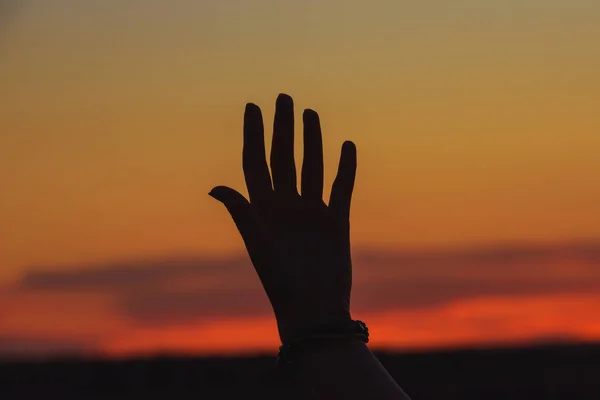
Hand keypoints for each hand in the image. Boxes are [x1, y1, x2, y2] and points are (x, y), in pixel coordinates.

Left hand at [209, 93, 356, 342]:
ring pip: (311, 166)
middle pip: (283, 157)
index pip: (256, 163)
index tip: (252, 107)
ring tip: (309, 113)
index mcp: (263, 209)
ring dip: (311, 140)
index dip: (253, 135)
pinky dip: (345, 167)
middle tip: (283, 98)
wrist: (314, 309)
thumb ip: (243, 213)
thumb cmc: (282, 283)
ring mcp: (311, 211)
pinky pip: (341, 187)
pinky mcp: (336, 220)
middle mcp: (285, 205)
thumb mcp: (259, 245)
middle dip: (282, 128)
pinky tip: (346, 145)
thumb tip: (216, 187)